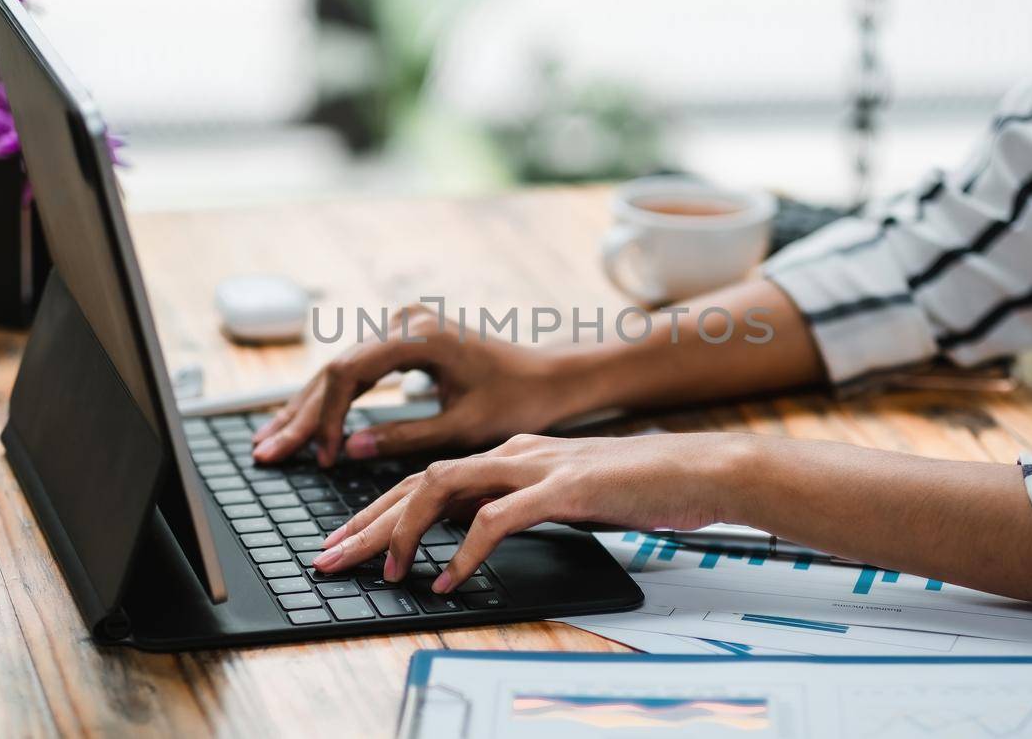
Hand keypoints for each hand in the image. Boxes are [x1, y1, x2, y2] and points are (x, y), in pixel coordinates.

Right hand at [252, 308, 590, 465]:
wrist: (551, 375)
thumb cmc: (518, 400)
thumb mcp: (462, 427)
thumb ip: (404, 437)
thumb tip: (350, 450)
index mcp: (419, 336)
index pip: (349, 374)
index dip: (328, 418)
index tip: (323, 457)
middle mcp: (405, 321)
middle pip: (335, 368)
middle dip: (301, 415)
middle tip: (266, 453)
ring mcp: (403, 325)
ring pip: (340, 367)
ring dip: (308, 408)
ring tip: (271, 442)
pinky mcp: (405, 338)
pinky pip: (357, 368)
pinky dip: (332, 399)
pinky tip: (306, 423)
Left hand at [310, 432, 753, 591]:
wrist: (704, 470)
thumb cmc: (644, 488)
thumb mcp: (571, 497)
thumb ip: (527, 506)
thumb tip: (481, 533)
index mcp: (514, 453)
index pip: (430, 478)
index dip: (380, 511)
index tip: (346, 544)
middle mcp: (516, 452)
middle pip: (420, 480)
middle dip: (366, 522)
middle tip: (327, 559)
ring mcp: (538, 466)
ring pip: (444, 488)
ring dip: (401, 530)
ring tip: (377, 571)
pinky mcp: (564, 488)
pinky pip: (497, 519)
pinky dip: (463, 551)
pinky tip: (444, 579)